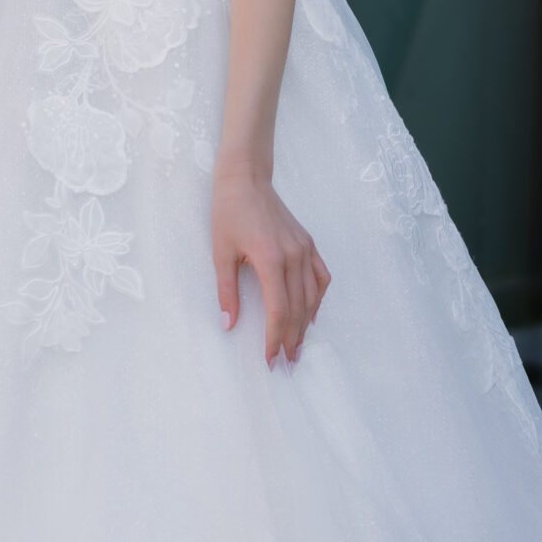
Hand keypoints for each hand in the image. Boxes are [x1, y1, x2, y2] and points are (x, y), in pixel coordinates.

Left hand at [213, 164, 329, 364]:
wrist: (246, 179)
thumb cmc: (228, 212)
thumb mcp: (220, 253)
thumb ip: (227, 291)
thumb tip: (228, 325)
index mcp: (270, 259)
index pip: (278, 310)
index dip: (274, 337)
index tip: (270, 358)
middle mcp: (293, 256)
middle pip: (298, 308)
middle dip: (291, 338)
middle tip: (286, 362)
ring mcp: (304, 249)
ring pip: (311, 296)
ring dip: (306, 324)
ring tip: (298, 346)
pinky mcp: (308, 243)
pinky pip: (320, 276)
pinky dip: (318, 298)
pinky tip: (311, 314)